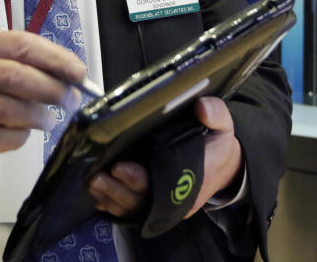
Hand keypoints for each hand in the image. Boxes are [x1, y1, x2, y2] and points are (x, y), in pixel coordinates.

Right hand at [0, 30, 85, 168]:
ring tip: (49, 121)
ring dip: (38, 117)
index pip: (21, 45)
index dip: (54, 59)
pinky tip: (22, 132)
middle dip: (51, 89)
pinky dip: (20, 137)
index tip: (79, 73)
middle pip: (15, 76)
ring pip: (9, 110)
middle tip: (71, 101)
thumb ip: (42, 67)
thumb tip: (77, 76)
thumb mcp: (12, 69)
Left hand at [87, 96, 242, 219]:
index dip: (138, 177)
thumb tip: (201, 107)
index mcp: (193, 178)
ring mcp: (166, 205)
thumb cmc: (216, 144)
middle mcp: (177, 196)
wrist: (224, 167)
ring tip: (92, 185)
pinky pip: (134, 211)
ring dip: (111, 197)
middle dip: (117, 189)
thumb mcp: (223, 126)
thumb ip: (216, 113)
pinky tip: (99, 198)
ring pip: (135, 207)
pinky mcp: (157, 206)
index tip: (118, 167)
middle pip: (143, 199)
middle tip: (95, 177)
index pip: (162, 183)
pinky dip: (115, 206)